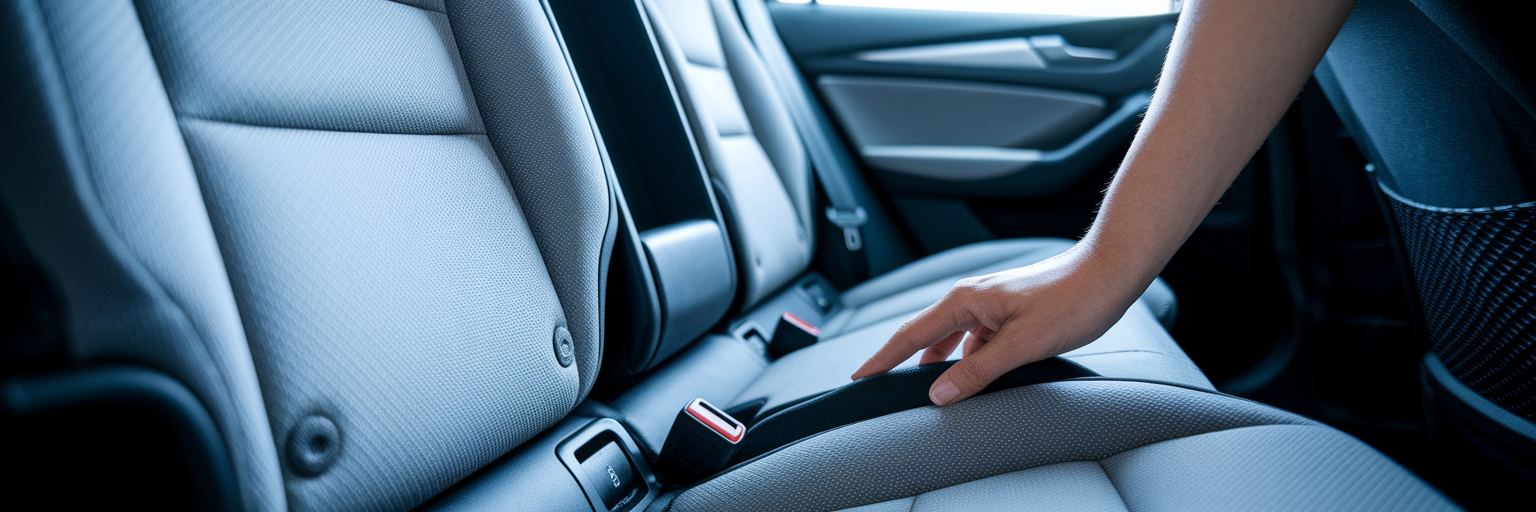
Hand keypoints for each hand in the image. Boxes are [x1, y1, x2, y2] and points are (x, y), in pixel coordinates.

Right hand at [850, 246, 1146, 405]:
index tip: (859, 378)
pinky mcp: (1007, 310)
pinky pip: (975, 338)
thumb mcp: (1022, 345)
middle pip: (925, 336)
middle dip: (905, 362)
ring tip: (932, 389)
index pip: (909, 336)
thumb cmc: (1071, 301)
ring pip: (953, 339)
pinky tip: (977, 374)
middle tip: (884, 388)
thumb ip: (978, 371)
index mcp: (964, 301)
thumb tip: (939, 393)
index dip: (882, 360)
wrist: (1108, 272)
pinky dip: (969, 358)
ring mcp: (990, 303)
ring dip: (941, 362)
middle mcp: (971, 298)